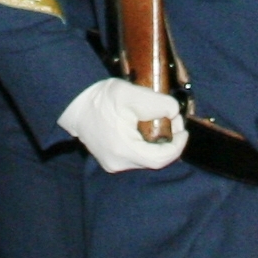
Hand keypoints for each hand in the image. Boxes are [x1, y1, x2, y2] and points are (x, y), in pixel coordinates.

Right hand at [58, 78, 185, 173]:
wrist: (74, 103)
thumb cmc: (100, 98)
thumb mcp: (131, 94)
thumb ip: (157, 103)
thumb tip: (174, 113)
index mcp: (123, 150)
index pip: (160, 159)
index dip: (177, 146)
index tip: (183, 130)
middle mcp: (117, 163)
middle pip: (153, 159)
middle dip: (168, 142)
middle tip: (173, 122)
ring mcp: (112, 164)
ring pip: (144, 159)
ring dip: (157, 144)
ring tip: (160, 123)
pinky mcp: (109, 161)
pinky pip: (134, 157)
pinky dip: (145, 146)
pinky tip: (145, 130)